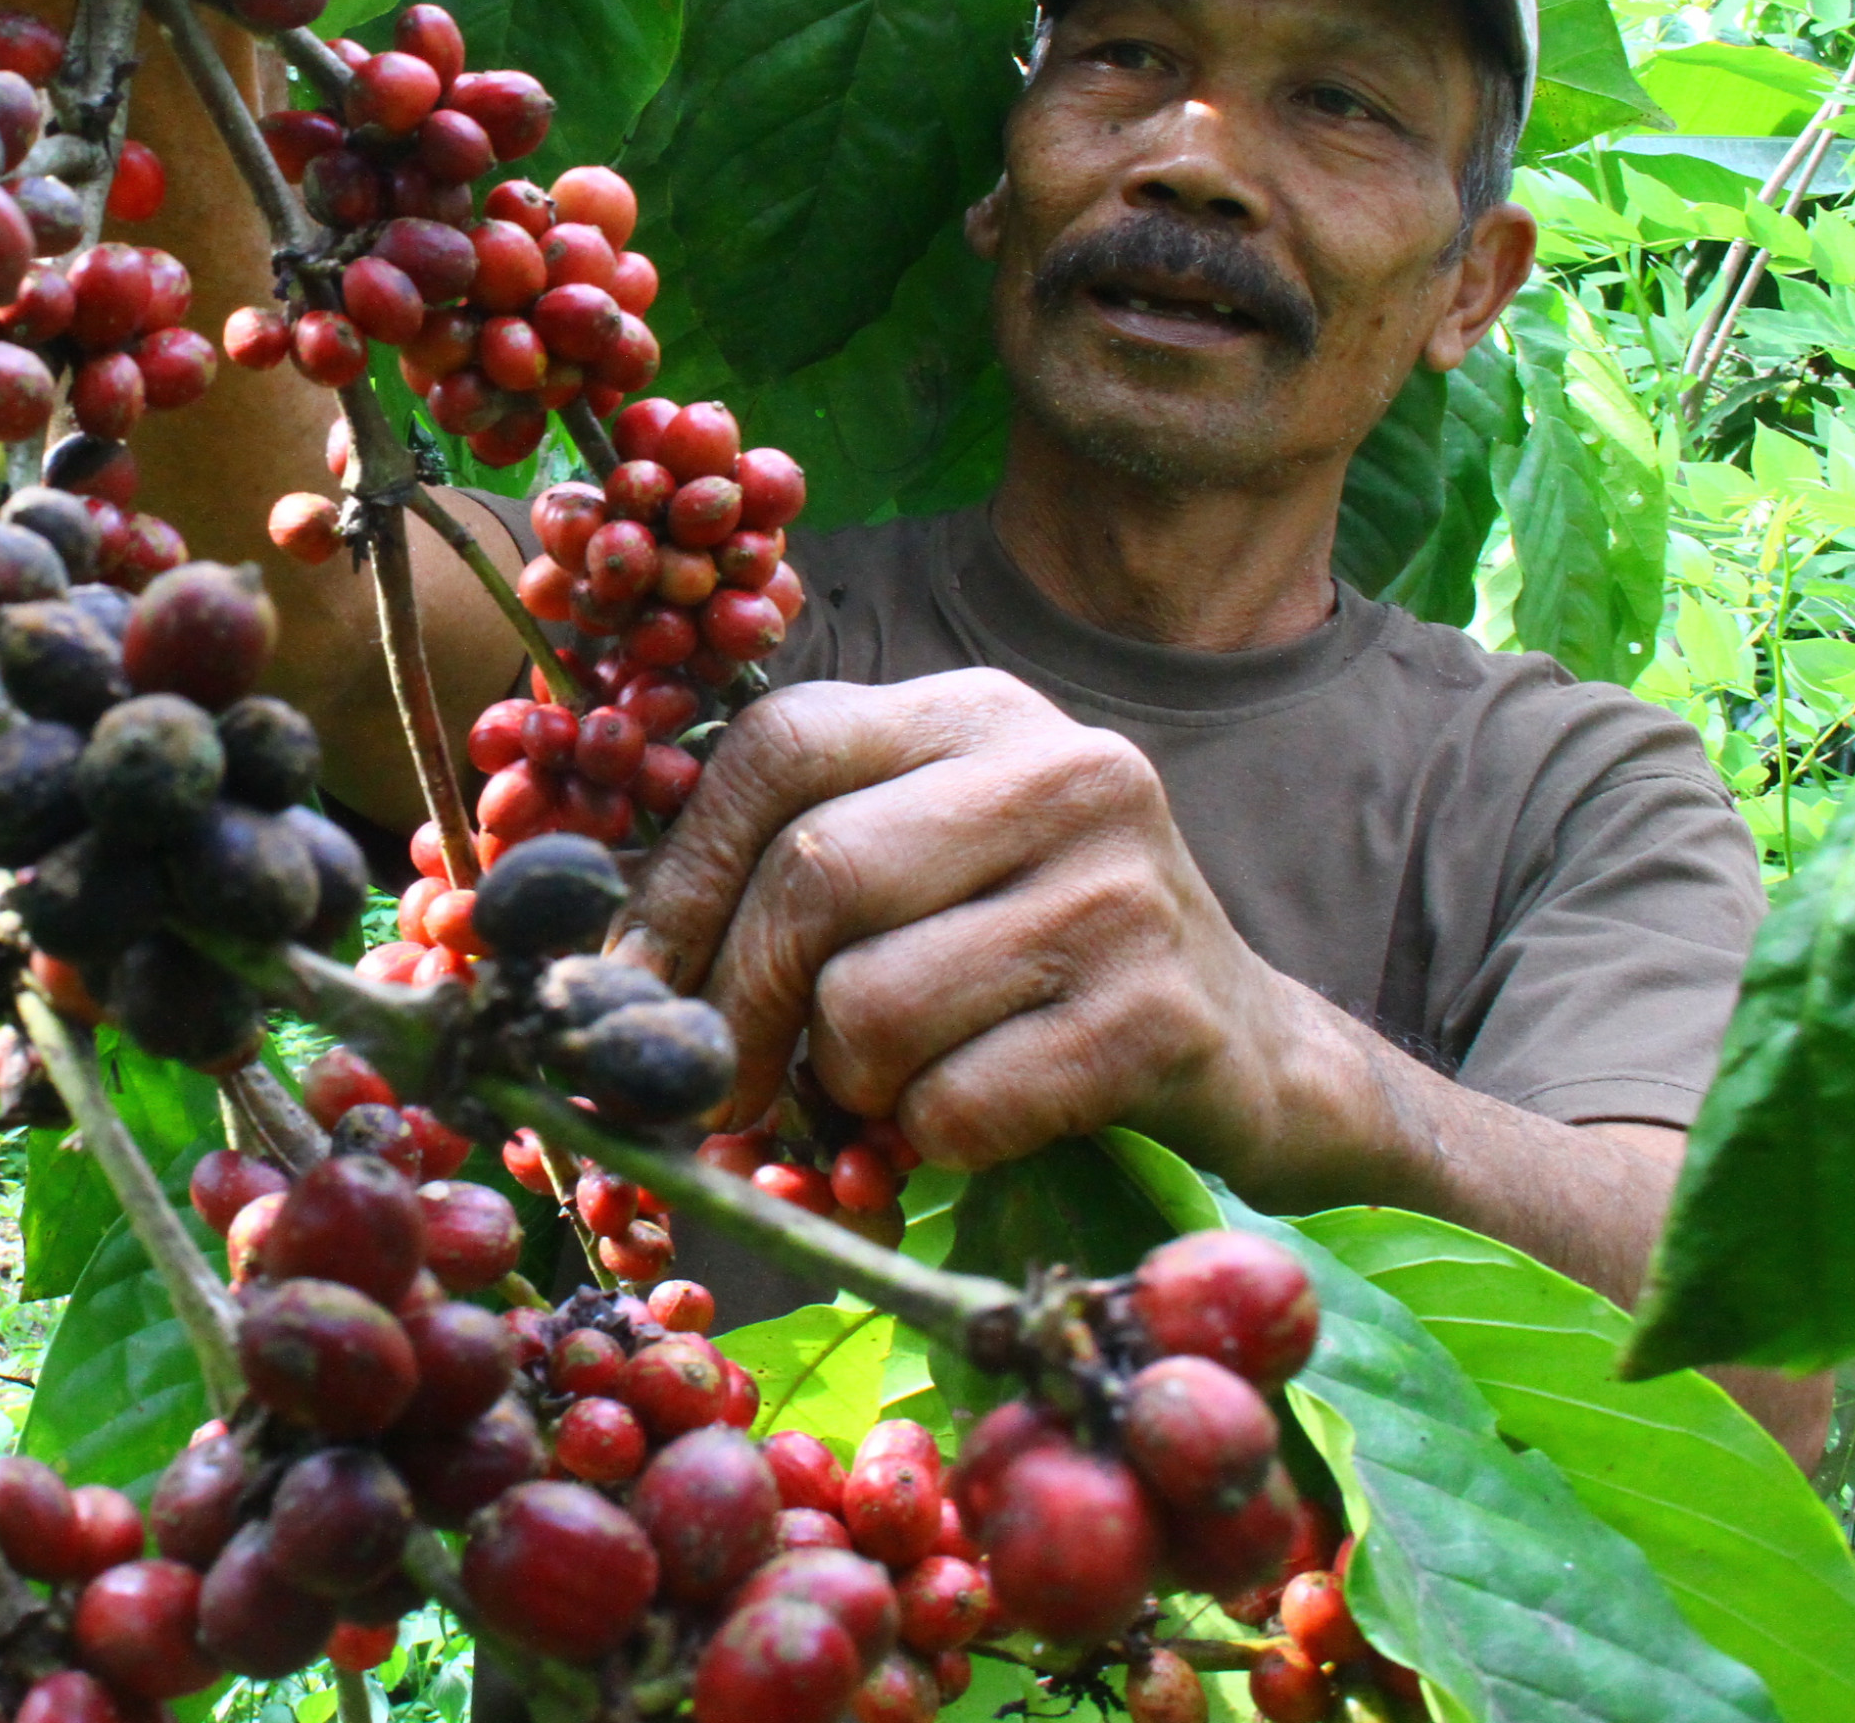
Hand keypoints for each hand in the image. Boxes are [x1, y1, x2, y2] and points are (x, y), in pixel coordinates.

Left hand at [612, 669, 1307, 1172]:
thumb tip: (602, 965)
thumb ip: (782, 870)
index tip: (628, 983)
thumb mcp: (918, 867)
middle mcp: (1058, 768)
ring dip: (842, 1083)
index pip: (774, 750)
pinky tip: (968, 1123)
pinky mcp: (1160, 1016)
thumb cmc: (1032, 963)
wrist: (1252, 1053)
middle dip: (739, 1006)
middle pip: (813, 877)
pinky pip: (959, 1103)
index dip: (678, 877)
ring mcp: (1121, 889)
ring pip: (872, 1005)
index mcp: (971, 713)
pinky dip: (928, 1141)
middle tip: (724, 1088)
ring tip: (883, 1089)